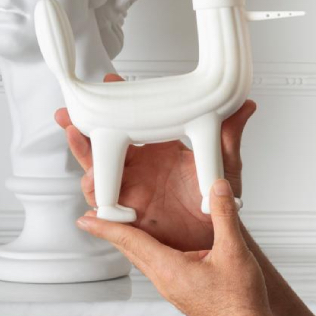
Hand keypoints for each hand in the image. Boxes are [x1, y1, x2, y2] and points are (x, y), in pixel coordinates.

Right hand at [54, 73, 256, 251]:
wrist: (216, 235)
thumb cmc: (219, 200)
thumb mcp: (226, 165)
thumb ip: (230, 135)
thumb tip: (245, 105)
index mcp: (161, 149)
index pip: (136, 121)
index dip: (122, 102)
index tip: (112, 81)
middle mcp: (141, 167)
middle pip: (105, 143)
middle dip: (83, 126)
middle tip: (69, 112)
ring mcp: (131, 188)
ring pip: (98, 169)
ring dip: (83, 154)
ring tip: (76, 139)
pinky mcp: (127, 212)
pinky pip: (104, 202)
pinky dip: (95, 191)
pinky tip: (90, 181)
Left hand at [77, 178, 273, 315]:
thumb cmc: (240, 302)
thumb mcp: (234, 251)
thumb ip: (224, 215)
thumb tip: (216, 189)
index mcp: (170, 270)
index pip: (131, 242)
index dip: (107, 227)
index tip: (85, 220)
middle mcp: (165, 281)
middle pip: (131, 251)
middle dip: (111, 232)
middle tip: (94, 218)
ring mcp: (171, 289)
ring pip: (143, 260)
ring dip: (130, 242)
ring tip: (121, 227)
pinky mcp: (181, 292)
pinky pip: (157, 267)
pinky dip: (148, 251)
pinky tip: (157, 247)